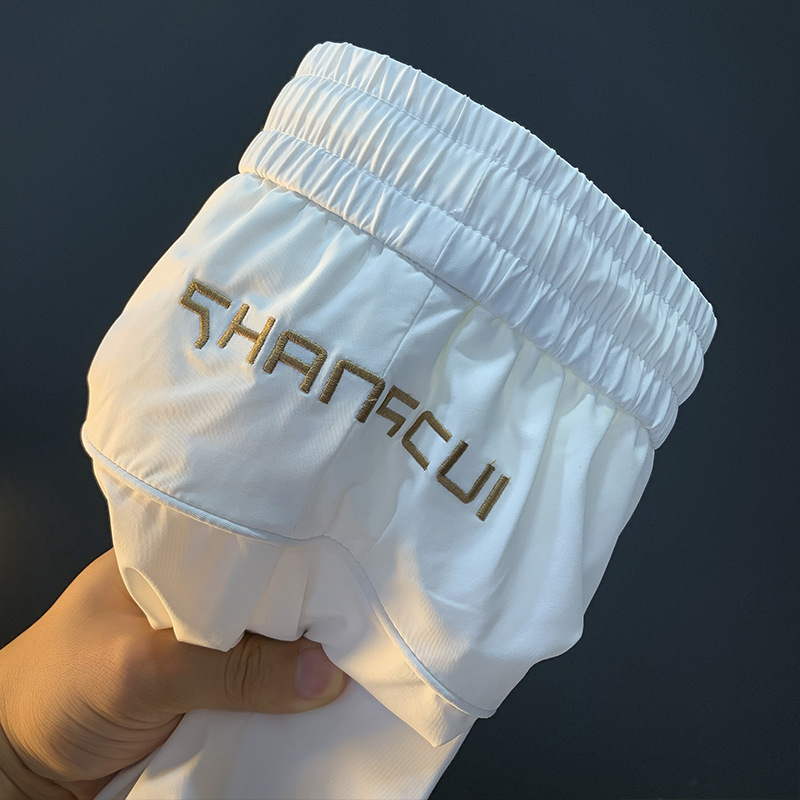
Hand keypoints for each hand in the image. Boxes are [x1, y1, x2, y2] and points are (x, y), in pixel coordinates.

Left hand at [0, 548, 345, 798]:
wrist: (23, 768)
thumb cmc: (57, 690)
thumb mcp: (143, 670)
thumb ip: (231, 669)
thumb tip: (325, 673)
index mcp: (172, 555)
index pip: (249, 544)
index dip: (298, 555)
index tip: (352, 568)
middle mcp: (194, 592)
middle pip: (268, 594)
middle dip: (310, 607)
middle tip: (368, 612)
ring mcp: (203, 641)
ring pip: (269, 641)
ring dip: (302, 656)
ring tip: (361, 648)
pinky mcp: (210, 687)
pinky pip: (260, 684)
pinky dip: (286, 693)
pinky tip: (321, 690)